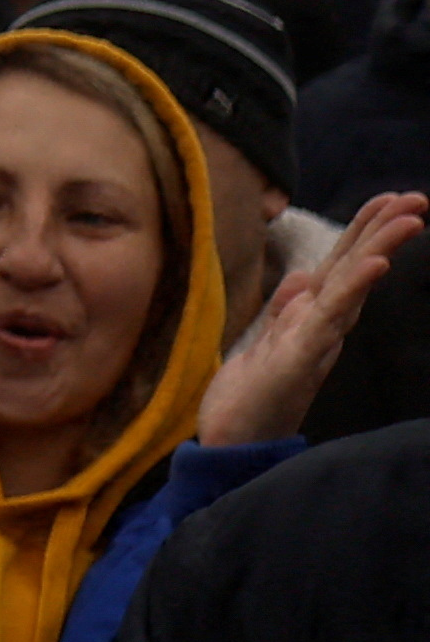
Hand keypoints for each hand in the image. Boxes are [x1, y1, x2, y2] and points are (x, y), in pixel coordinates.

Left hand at [209, 191, 423, 448]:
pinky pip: (329, 318)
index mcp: (311, 318)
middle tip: (417, 199)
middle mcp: (322, 327)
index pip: (342, 266)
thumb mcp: (266, 342)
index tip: (390, 199)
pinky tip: (375, 265)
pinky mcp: (300, 358)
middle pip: (356, 269)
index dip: (365, 232)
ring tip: (408, 219)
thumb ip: (286, 310)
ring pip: (352, 287)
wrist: (231, 442)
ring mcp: (316, 341)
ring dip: (379, 250)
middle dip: (385, 232)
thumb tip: (302, 276)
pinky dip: (352, 290)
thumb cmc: (250, 396)